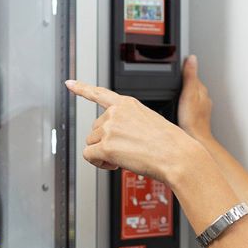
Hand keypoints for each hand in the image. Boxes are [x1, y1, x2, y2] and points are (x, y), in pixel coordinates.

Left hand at [65, 80, 201, 183]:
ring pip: (91, 143)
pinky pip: (89, 156)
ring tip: (124, 157)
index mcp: (127, 104)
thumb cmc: (169, 143)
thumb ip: (129, 123)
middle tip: (124, 150)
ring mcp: (110, 128)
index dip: (81, 88)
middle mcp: (116, 113)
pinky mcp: (106, 146)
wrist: (177, 156)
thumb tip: (116, 138)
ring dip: (103, 153)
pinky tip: (114, 164)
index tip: (70, 83)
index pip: (99, 93)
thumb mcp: (149, 121)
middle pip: (95, 129)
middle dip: (105, 142)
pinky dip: (99, 163)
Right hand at [178, 55, 212, 140]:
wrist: (195, 139)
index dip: (182, 71)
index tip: (175, 68)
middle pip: (191, 84)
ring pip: (191, 95)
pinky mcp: (197, 114)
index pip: (192, 74)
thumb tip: (192, 58)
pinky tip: (179, 109)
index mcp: (201, 89)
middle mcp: (204, 97)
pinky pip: (190, 104)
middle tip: (172, 84)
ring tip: (175, 97)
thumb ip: (190, 76)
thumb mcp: (188, 94)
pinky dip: (184, 104)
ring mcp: (201, 106)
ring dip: (183, 94)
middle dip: (182, 83)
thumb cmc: (192, 120)